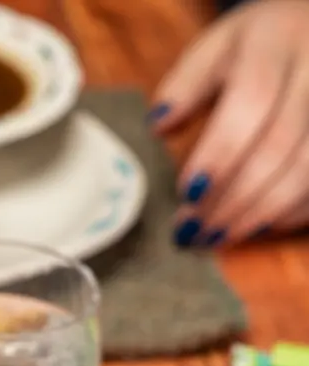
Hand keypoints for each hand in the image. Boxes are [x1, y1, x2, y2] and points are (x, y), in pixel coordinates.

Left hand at [151, 0, 308, 246]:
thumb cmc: (259, 42)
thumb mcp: (217, 45)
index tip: (187, 191)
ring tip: (217, 236)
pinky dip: (292, 212)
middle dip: (232, 196)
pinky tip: (256, 227)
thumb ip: (186, 82)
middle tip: (193, 229)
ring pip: (307, 169)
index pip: (250, 103)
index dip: (219, 154)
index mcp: (276, 43)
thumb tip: (159, 124)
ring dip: (260, 213)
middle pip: (278, 145)